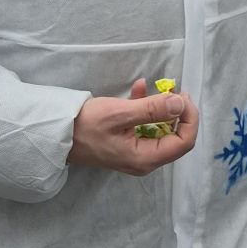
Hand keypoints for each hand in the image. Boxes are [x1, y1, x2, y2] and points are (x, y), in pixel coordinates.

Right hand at [69, 78, 196, 173]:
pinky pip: (145, 127)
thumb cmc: (86, 125)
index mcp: (146, 158)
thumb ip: (152, 109)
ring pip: (162, 130)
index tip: (182, 96)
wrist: (56, 134)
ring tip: (159, 86)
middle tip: (174, 89)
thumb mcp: (120, 113)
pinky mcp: (128, 144)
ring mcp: (136, 154)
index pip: (184, 141)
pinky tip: (139, 88)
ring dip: (162, 107)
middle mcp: (145, 160)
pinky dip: (146, 109)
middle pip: (176, 137)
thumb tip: (181, 104)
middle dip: (178, 111)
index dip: (190, 117)